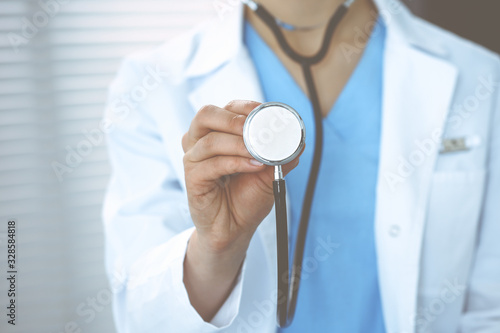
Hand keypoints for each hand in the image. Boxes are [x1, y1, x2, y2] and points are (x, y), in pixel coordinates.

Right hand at [182, 100, 299, 252]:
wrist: (235, 229)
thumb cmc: (246, 198)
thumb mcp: (269, 174)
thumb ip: (280, 157)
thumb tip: (297, 142)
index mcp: (218, 133)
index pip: (226, 108)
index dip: (245, 107)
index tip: (264, 112)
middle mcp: (201, 142)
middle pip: (206, 115)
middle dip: (233, 119)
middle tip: (255, 129)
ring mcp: (193, 160)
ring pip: (210, 140)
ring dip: (238, 145)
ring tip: (259, 155)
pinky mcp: (192, 179)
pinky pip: (211, 165)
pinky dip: (235, 163)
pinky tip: (253, 167)